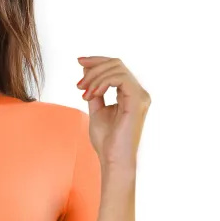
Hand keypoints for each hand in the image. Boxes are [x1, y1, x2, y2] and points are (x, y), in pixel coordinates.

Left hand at [76, 55, 150, 171]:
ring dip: (95, 77)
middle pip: (116, 64)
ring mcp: (140, 96)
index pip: (116, 67)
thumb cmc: (106, 140)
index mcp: (130, 94)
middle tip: (78, 86)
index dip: (97, 61)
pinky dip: (102, 82)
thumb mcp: (96, 109)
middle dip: (93, 69)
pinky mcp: (137, 100)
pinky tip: (92, 94)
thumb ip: (95, 90)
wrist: (113, 159)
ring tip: (84, 93)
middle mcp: (139, 93)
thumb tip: (87, 70)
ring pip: (117, 68)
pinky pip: (119, 78)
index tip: (79, 61)